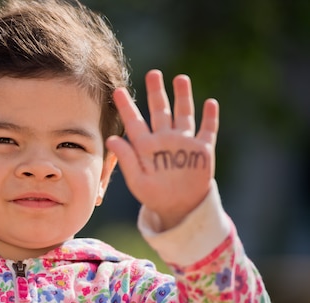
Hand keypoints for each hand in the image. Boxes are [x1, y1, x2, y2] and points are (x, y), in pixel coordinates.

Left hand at [106, 70, 218, 229]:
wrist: (178, 208)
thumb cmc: (154, 196)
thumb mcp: (137, 181)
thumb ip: (126, 160)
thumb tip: (112, 140)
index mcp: (146, 146)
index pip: (134, 122)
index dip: (126, 106)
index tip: (117, 91)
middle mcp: (164, 139)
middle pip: (160, 111)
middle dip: (156, 92)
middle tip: (152, 73)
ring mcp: (183, 143)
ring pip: (183, 114)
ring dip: (183, 97)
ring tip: (180, 79)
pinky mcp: (202, 150)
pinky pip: (207, 130)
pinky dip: (209, 117)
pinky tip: (210, 103)